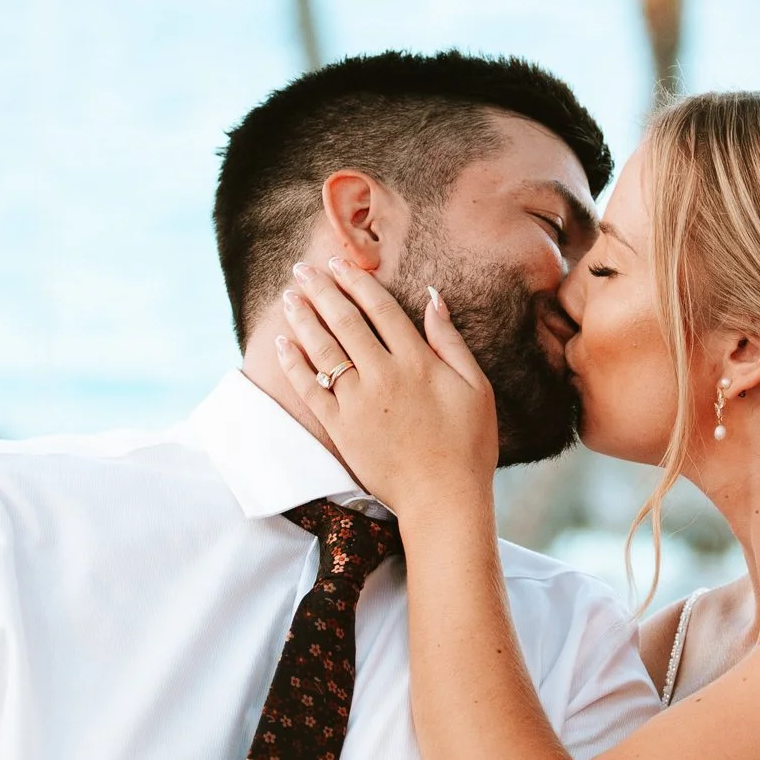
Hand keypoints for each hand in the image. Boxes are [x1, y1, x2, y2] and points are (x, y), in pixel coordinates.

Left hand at [276, 260, 498, 520]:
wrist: (443, 497)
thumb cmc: (468, 444)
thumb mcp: (475, 387)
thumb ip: (450, 341)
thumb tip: (433, 298)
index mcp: (417, 361)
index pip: (380, 308)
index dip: (357, 281)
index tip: (340, 262)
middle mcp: (382, 375)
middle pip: (344, 322)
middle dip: (321, 290)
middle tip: (302, 269)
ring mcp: (357, 402)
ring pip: (323, 350)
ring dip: (303, 319)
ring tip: (288, 297)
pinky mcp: (340, 428)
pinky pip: (310, 389)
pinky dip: (295, 364)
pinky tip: (284, 344)